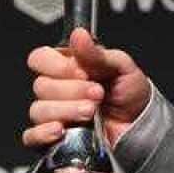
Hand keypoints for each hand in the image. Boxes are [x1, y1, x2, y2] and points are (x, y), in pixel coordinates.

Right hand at [23, 27, 151, 150]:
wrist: (141, 124)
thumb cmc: (130, 92)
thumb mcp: (121, 66)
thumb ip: (96, 53)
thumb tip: (79, 34)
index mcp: (67, 66)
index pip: (40, 59)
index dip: (57, 66)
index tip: (82, 72)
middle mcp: (56, 89)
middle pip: (41, 86)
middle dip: (73, 90)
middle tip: (98, 93)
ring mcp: (53, 114)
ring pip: (39, 110)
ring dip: (67, 110)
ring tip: (91, 111)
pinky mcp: (53, 138)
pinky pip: (33, 136)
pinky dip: (43, 133)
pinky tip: (61, 130)